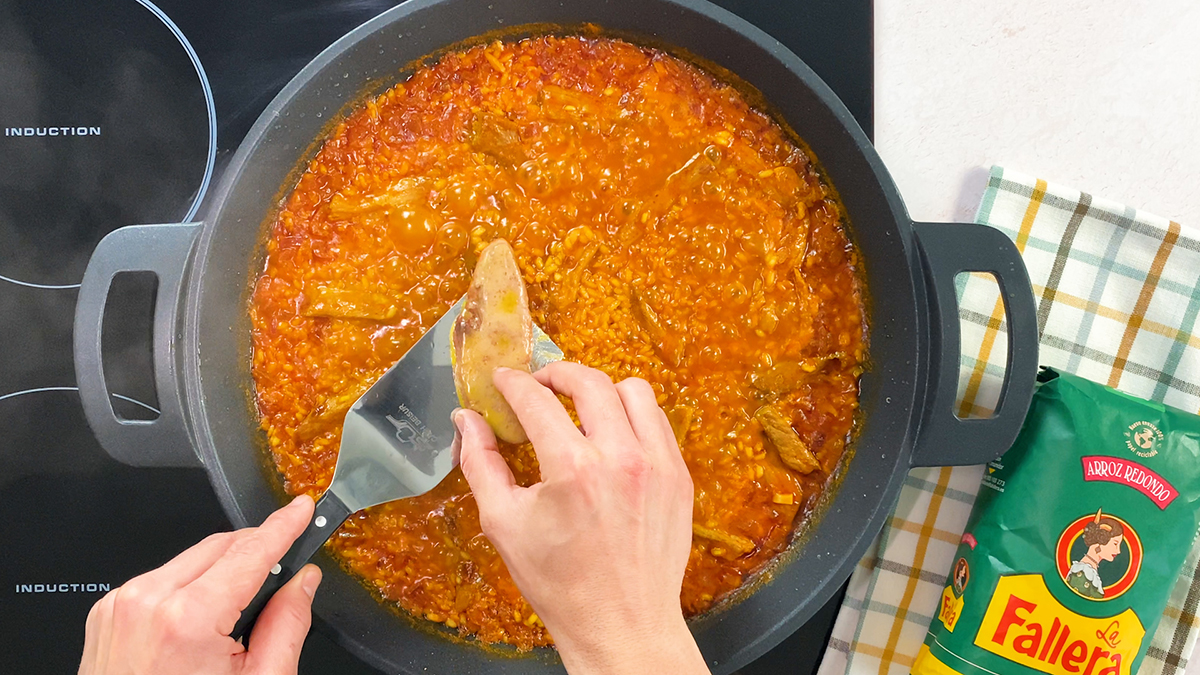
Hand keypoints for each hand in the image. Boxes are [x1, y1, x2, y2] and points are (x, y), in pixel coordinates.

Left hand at [79, 496, 321, 674]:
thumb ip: (286, 627)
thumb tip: (303, 583)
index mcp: (187, 619)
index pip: (250, 552)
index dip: (283, 526)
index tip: (301, 509)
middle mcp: (147, 602)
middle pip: (219, 546)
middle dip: (254, 552)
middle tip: (280, 577)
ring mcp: (121, 606)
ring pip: (190, 559)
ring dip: (220, 571)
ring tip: (231, 618)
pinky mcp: (107, 612)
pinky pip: (161, 579)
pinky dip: (187, 588)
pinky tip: (198, 623)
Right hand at [455, 361, 708, 674]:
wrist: (622, 625)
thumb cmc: (561, 584)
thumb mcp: (504, 524)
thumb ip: (481, 463)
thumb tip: (466, 420)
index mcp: (573, 470)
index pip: (537, 401)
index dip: (514, 383)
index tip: (503, 380)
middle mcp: (621, 459)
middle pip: (590, 381)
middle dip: (557, 373)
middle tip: (539, 383)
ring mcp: (657, 466)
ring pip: (634, 392)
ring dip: (602, 389)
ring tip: (580, 405)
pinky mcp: (678, 478)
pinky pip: (658, 423)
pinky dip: (633, 416)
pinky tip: (612, 434)